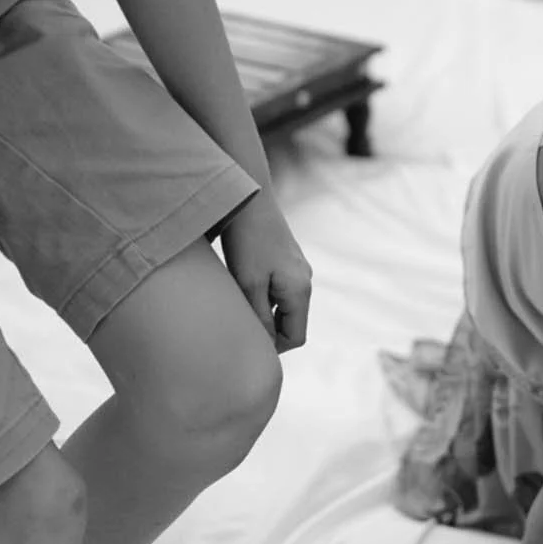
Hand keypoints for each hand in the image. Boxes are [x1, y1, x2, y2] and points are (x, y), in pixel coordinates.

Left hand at [219, 195, 312, 352]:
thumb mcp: (249, 284)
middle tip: (238, 325)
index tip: (246, 342)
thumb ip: (260, 317)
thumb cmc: (246, 240)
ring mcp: (297, 268)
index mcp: (300, 291)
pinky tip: (242, 283)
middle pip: (292, 322)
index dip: (273, 347)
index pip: (296, 337)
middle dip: (268, 330)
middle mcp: (305, 280)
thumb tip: (265, 346)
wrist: (249, 196)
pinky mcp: (286, 258)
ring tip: (237, 303)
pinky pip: (280, 288)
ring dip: (264, 311)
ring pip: (284, 305)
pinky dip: (264, 295)